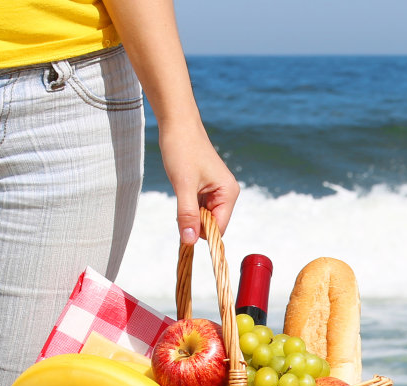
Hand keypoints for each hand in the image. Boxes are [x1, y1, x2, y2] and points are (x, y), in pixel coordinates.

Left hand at [160, 119, 238, 243]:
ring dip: (189, 212)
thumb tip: (188, 241)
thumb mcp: (183, 185)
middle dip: (194, 221)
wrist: (177, 124)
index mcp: (229, 193)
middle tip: (180, 201)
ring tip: (181, 190)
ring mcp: (217, 192)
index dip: (200, 232)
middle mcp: (227, 194)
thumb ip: (187, 214)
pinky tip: (182, 189)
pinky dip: (188, 205)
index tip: (182, 226)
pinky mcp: (207, 188)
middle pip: (211, 225)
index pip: (218, 229)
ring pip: (203, 217)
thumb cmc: (182, 149)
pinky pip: (198, 207)